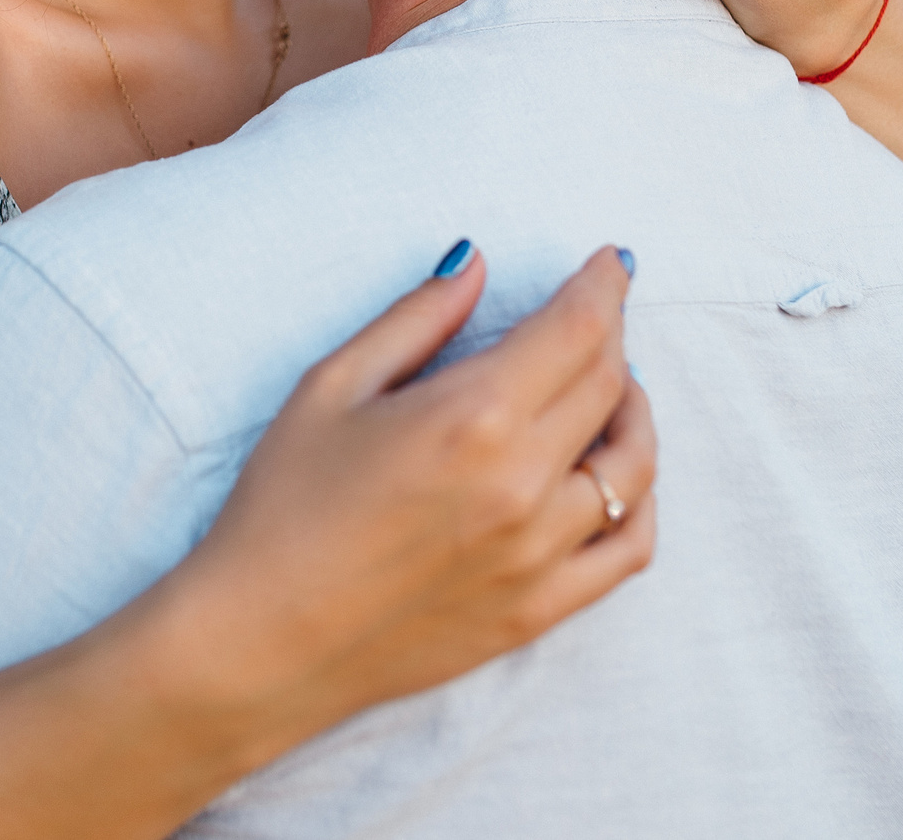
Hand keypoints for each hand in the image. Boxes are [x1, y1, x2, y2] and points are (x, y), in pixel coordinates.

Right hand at [166, 245, 655, 749]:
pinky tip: (616, 476)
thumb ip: (416, 318)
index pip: (577, 329)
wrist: (261, 639)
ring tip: (611, 388)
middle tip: (595, 313)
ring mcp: (539, 553)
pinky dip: (640, 499)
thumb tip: (476, 263)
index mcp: (472, 416)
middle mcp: (523, 483)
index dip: (604, 285)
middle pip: (609, 384)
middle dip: (611, 333)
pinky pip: (629, 547)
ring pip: (633, 464)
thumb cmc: (282, 506)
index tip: (613, 262)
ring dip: (633, 411)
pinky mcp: (539, 608)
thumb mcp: (331, 386)